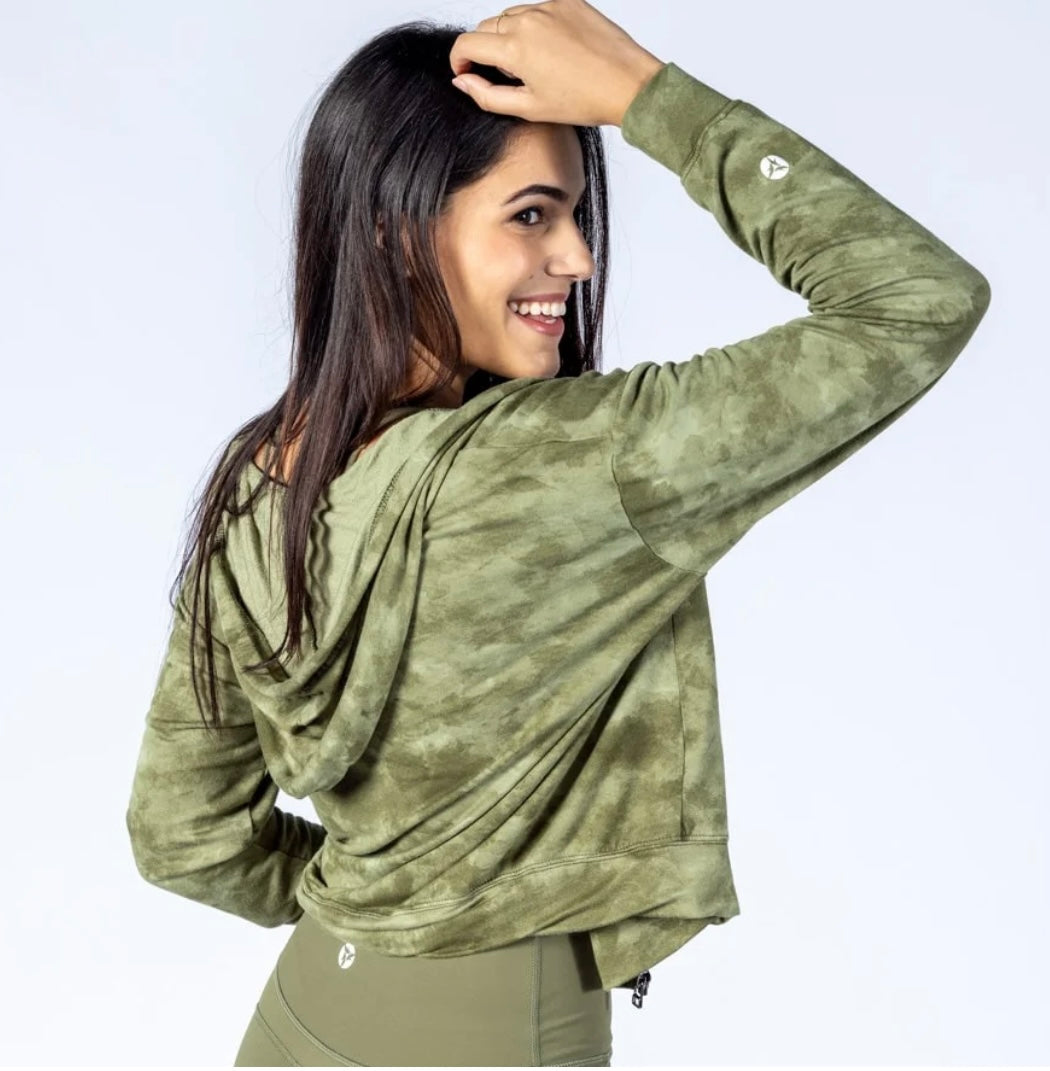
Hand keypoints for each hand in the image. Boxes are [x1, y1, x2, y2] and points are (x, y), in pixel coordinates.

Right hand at [449, 0, 664, 126]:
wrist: (627, 84)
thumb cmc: (584, 100)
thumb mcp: (529, 108)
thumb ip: (488, 95)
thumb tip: (462, 80)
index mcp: (515, 47)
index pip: (467, 42)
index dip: (459, 59)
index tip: (466, 71)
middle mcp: (528, 19)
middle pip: (487, 27)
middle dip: (486, 49)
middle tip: (507, 74)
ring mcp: (549, 6)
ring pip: (511, 16)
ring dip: (511, 36)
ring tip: (534, 64)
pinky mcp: (567, 1)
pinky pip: (538, 9)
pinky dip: (536, 26)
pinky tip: (553, 50)